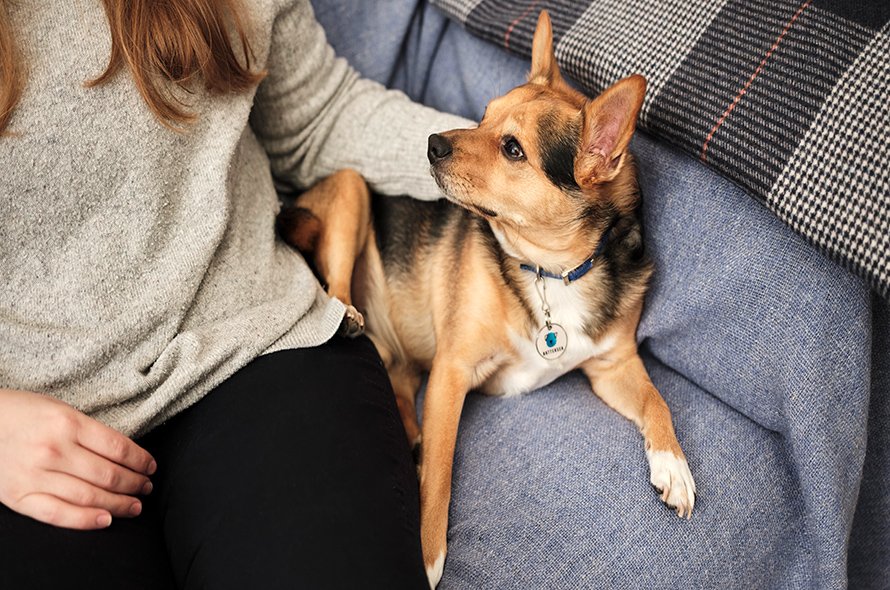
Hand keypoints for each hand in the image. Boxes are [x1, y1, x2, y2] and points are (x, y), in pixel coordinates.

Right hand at [0, 388, 155, 529]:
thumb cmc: (25, 413)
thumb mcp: (62, 410)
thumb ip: (90, 432)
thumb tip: (125, 455)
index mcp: (67, 423)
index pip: (118, 448)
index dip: (141, 461)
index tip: (151, 467)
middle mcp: (53, 450)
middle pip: (107, 475)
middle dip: (134, 484)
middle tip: (147, 487)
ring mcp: (35, 475)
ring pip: (88, 496)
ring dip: (118, 504)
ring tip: (134, 506)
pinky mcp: (19, 497)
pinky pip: (57, 514)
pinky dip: (85, 520)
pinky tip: (105, 520)